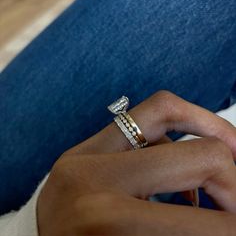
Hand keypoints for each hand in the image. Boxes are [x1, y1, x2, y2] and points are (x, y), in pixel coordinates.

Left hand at [37, 91, 235, 235]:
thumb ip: (185, 231)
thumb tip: (225, 218)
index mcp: (108, 222)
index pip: (204, 220)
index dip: (232, 226)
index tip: (234, 225)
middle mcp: (94, 177)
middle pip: (198, 155)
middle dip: (231, 183)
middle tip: (235, 202)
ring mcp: (85, 153)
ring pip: (166, 110)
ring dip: (211, 136)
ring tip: (224, 170)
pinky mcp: (87, 144)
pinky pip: (143, 115)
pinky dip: (179, 132)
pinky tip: (187, 166)